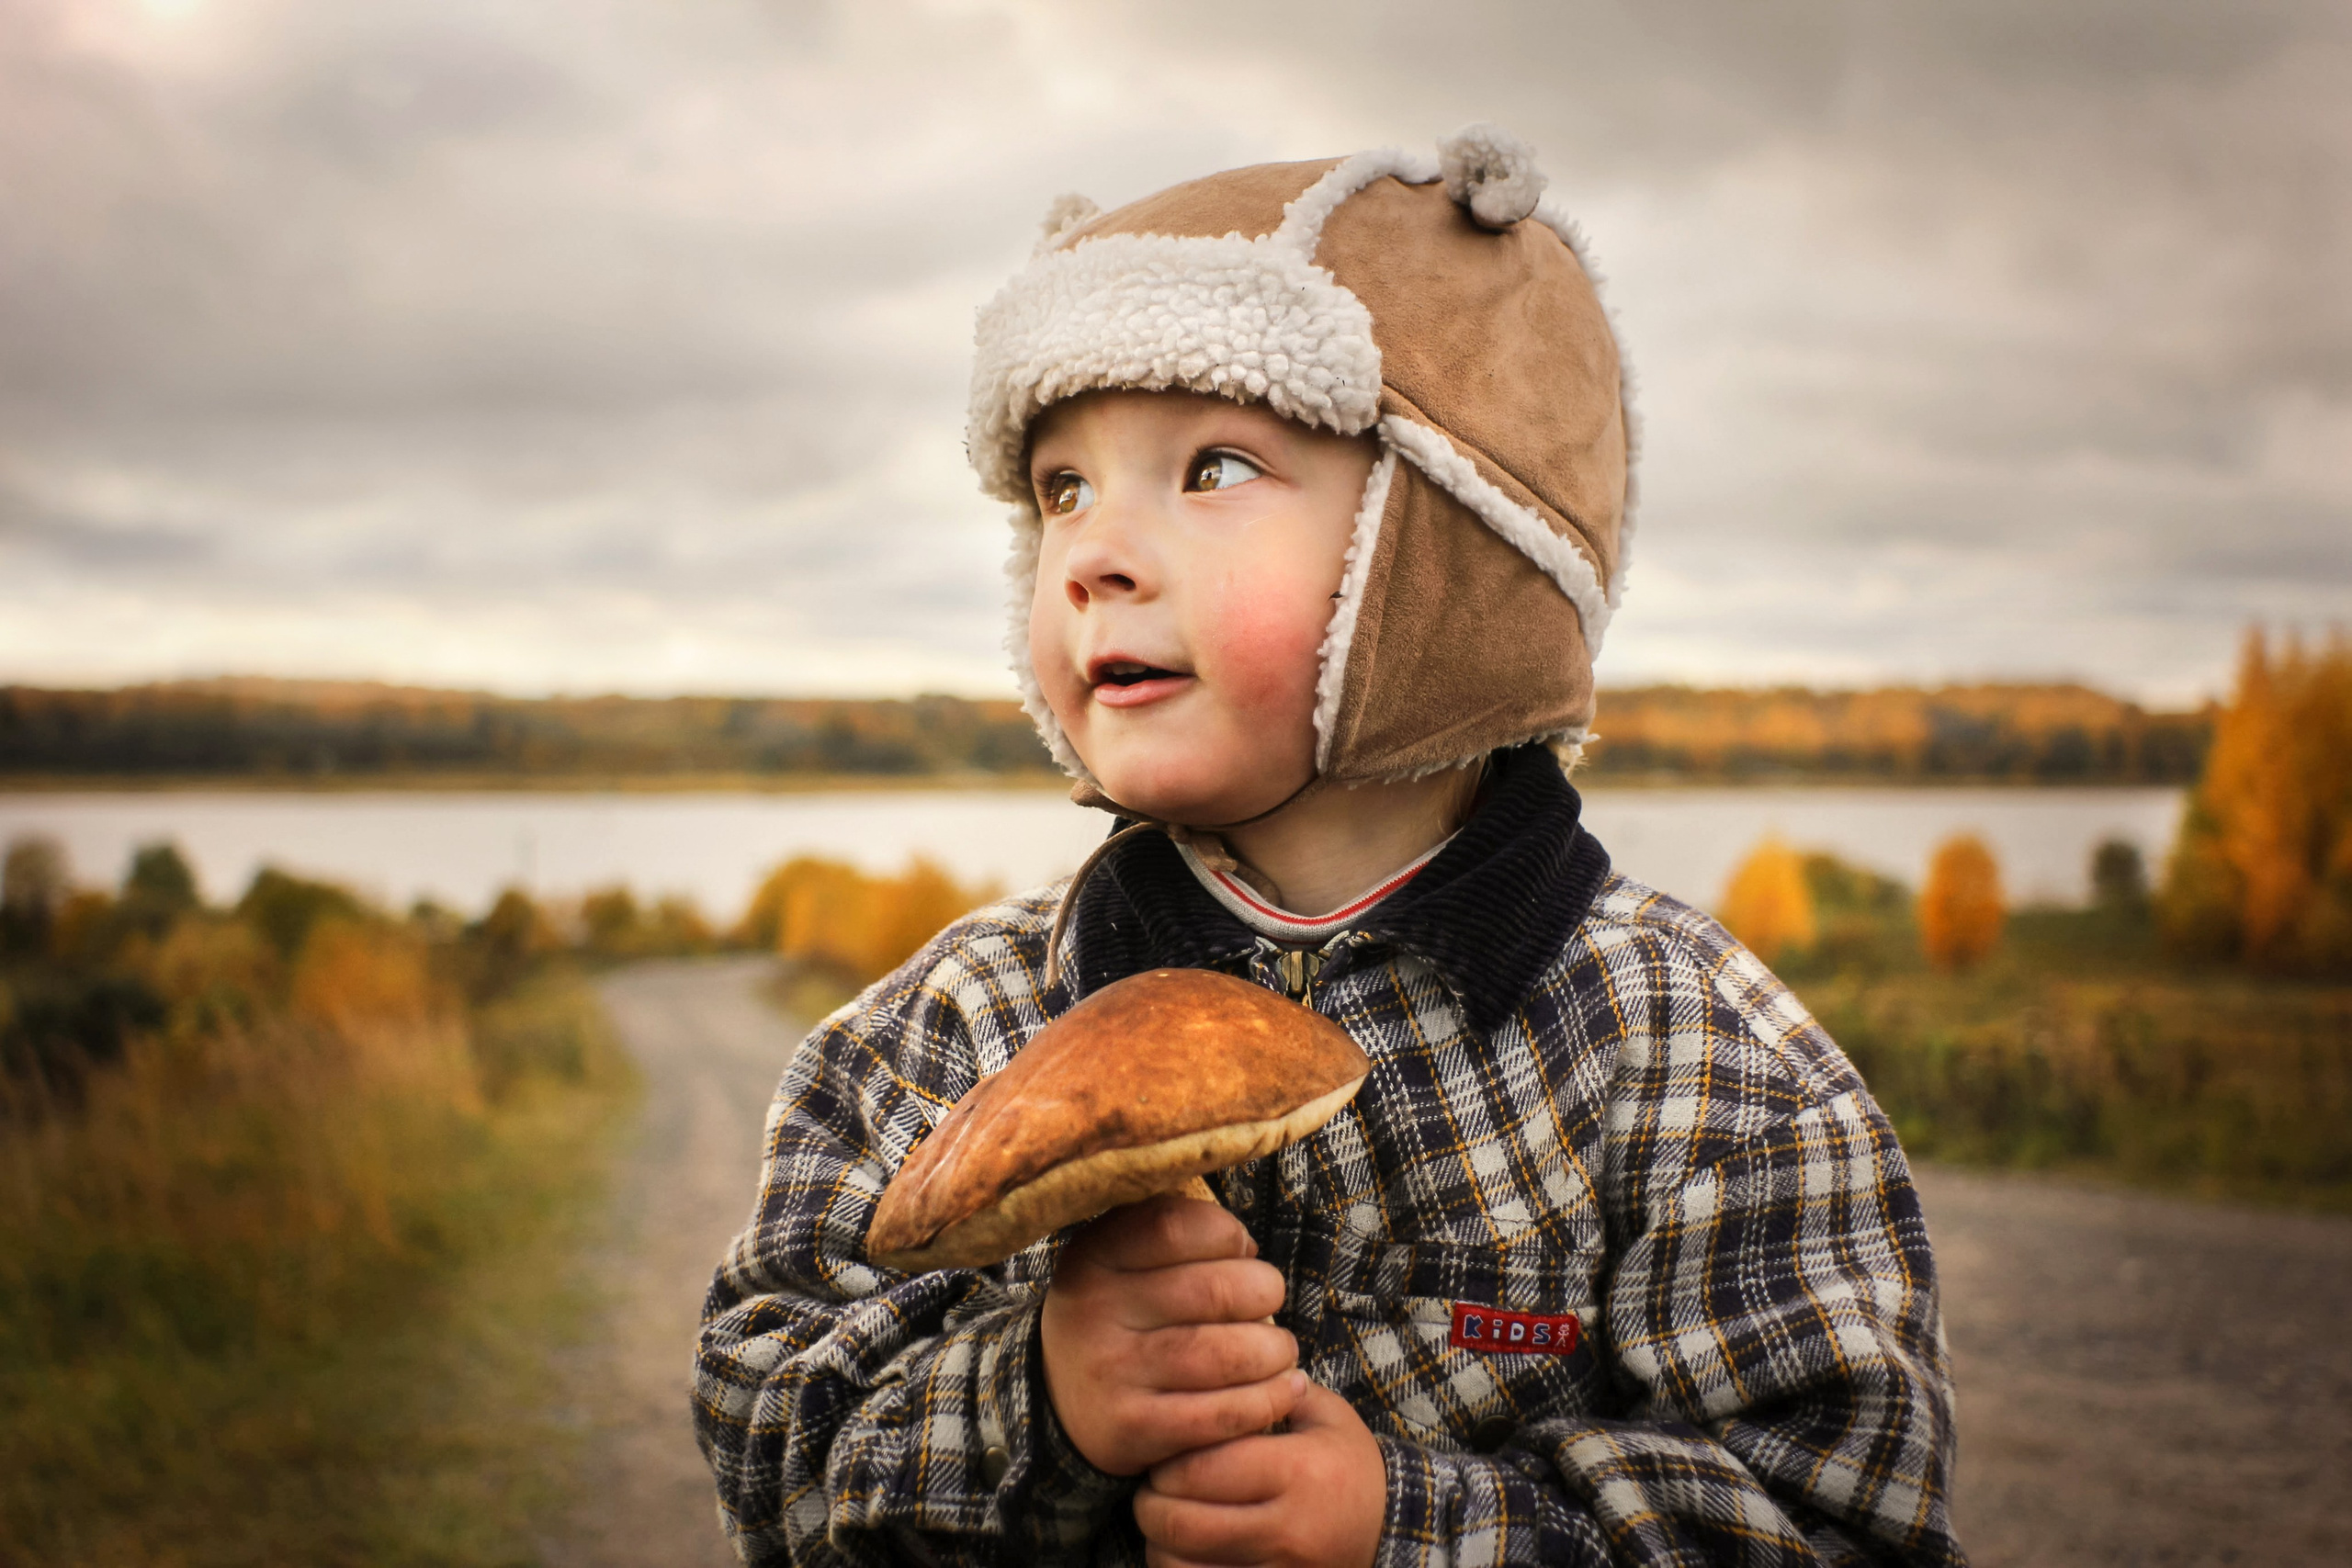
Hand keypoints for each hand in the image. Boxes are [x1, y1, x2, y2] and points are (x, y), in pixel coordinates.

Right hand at [1041, 1193, 1304, 1476]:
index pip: (1176, 1227)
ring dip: (1275, 1351)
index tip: (1241, 1251)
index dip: (1228, 1234)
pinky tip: (1286, 1388)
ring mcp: (1112, 1373)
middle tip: (1270, 1301)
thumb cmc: (1124, 1317)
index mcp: (1094, 1256)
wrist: (1062, 1401)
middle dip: (1265, 1292)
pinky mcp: (1133, 1429)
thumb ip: (1176, 1233)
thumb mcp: (1124, 1261)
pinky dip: (1270, 1399)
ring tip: (1280, 1350)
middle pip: (1215, 1291)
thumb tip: (1246, 1248)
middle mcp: (1095, 1311)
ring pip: (1226, 1355)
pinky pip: (1223, 1415)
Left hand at [1133, 1381, 1385, 1567]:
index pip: (1202, 1468)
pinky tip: (1187, 1549)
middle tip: (1155, 1485)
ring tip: (1168, 1518)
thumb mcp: (1327, 1417)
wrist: (1392, 1534)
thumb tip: (1216, 1369)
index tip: (1168, 1451)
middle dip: (1152, 1501)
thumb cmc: (1349, 1468)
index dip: (1168, 1460)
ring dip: (1160, 1541)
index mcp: (1298, 1471)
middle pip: (1182, 1523)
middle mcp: (1287, 1529)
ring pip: (1180, 1566)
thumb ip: (1272, 1390)